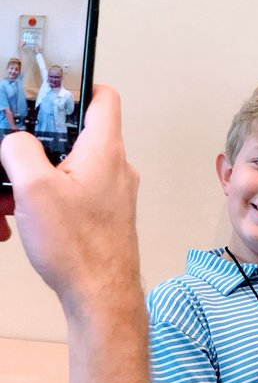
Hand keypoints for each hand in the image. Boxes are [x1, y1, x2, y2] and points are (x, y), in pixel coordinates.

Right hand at [0, 86, 139, 316]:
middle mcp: (116, 166)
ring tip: (15, 199)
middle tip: (17, 154)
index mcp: (105, 149)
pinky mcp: (107, 214)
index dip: (78, 87)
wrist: (101, 295)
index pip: (103, 96)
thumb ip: (20, 151)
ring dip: (41, 178)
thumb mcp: (34, 189)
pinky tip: (28, 220)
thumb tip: (15, 139)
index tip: (50, 92)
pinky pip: (77, 194)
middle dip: (42, 143)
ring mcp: (114, 191)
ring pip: (73, 168)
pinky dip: (52, 200)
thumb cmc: (79, 247)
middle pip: (80, 134)